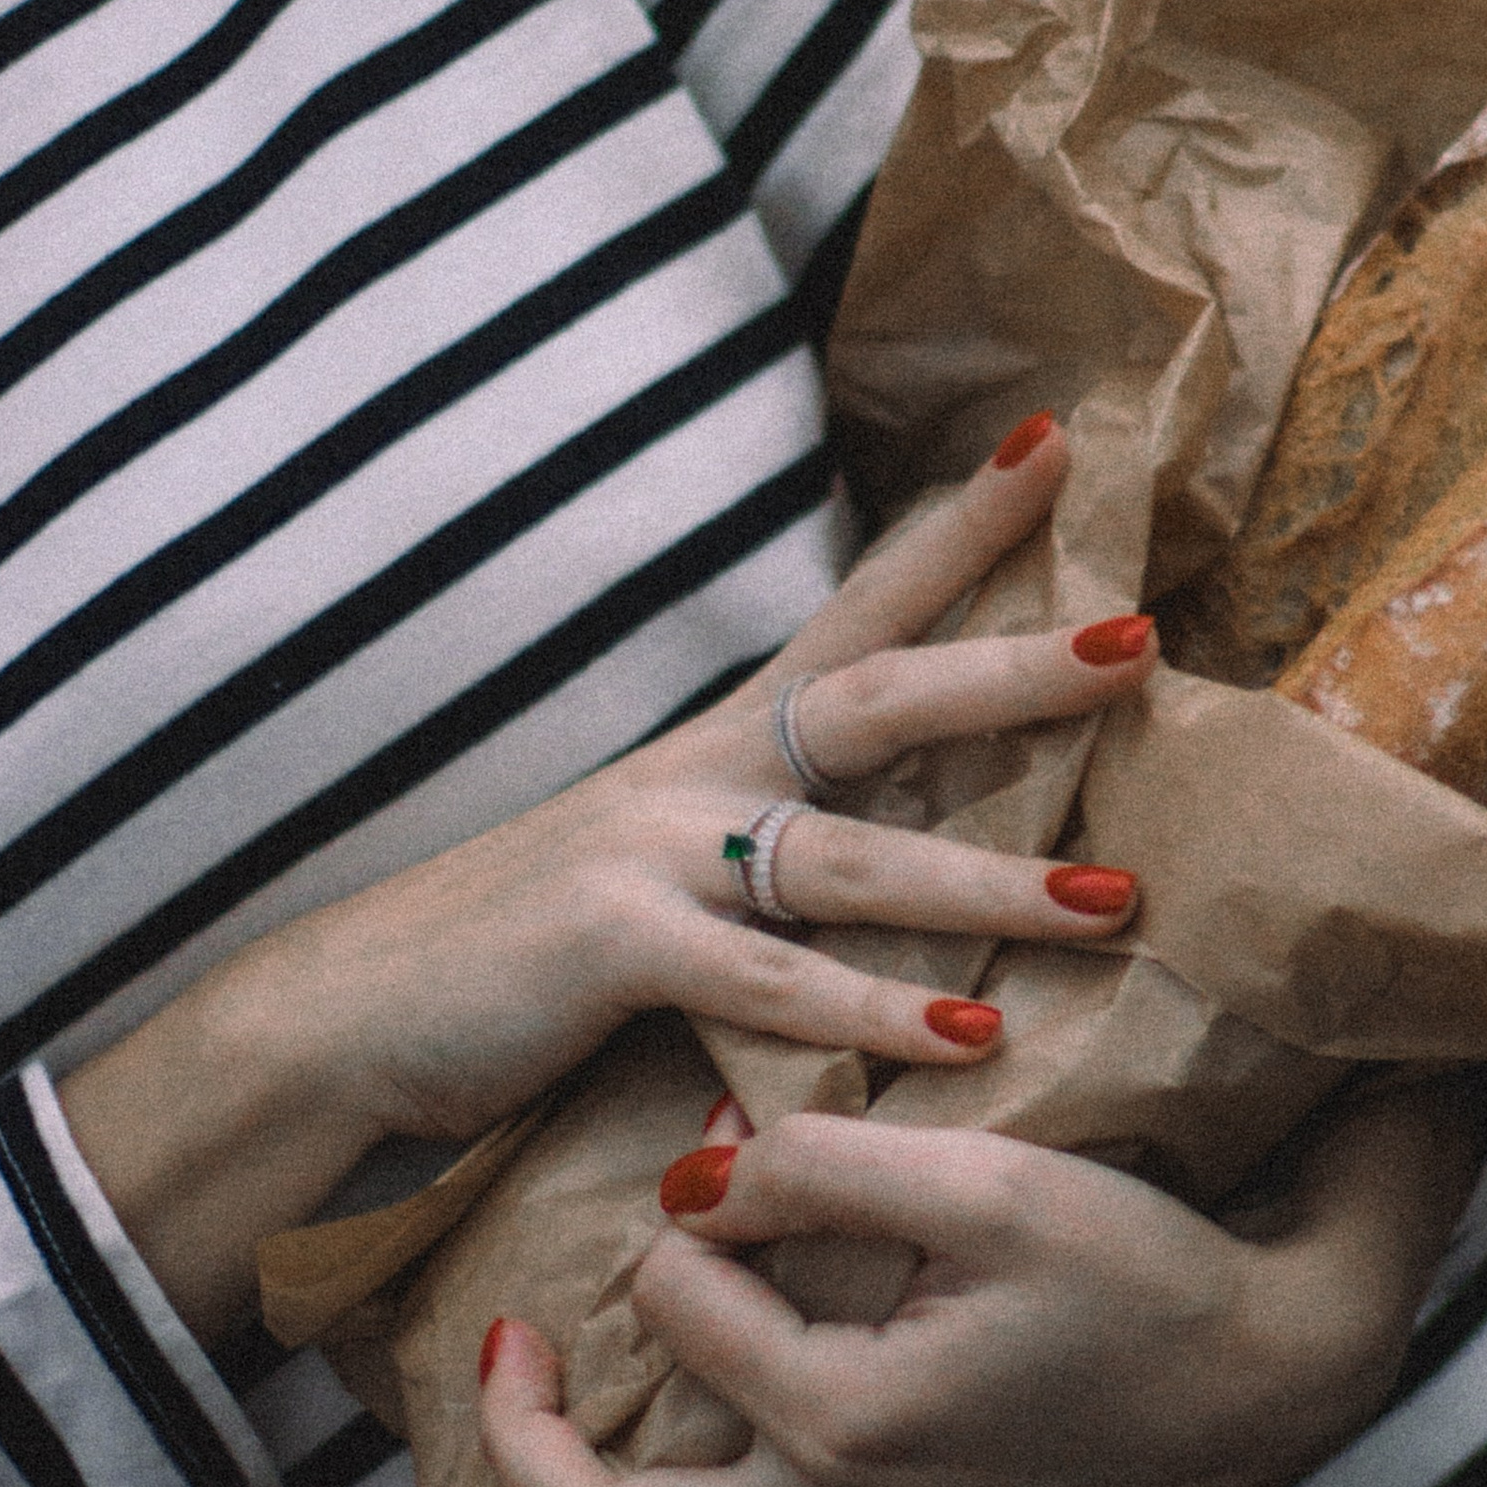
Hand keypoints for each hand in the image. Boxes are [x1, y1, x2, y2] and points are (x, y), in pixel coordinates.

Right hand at [62, 415, 1154, 1338]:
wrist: (346, 1019)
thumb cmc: (521, 957)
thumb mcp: (660, 879)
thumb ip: (771, 863)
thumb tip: (902, 855)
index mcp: (711, 751)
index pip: (854, 614)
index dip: (953, 533)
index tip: (1054, 445)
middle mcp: (689, 779)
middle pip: (876, 701)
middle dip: (1011, 668)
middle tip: (1139, 641)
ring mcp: (650, 857)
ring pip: (852, 860)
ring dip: (990, 887)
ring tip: (1114, 904)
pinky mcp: (612, 950)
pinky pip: (770, 988)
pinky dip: (872, 1018)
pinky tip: (968, 1041)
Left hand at [428, 1068, 1486, 1486]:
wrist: (1274, 1381)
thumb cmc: (1145, 1271)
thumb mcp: (992, 1180)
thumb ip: (826, 1162)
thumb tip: (692, 1181)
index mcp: (846, 1426)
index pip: (679, 1298)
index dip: (686, 1211)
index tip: (733, 1154)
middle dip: (513, 1446)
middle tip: (495, 1349)